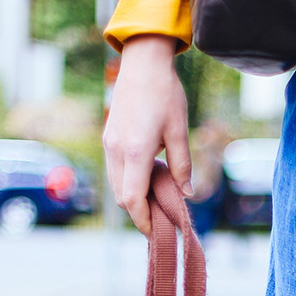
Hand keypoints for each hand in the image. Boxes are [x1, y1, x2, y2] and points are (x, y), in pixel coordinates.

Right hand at [102, 35, 191, 233]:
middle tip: (162, 218)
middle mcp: (116, 150)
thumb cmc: (165, 94)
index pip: (132, 199)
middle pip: (122, 197)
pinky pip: (116, 170)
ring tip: (158, 198)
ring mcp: (109, 144)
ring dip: (134, 197)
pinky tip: (149, 176)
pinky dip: (129, 181)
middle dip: (140, 212)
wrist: (142, 63)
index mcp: (135, 151)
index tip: (156, 232)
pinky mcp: (109, 138)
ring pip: (116, 185)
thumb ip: (182, 166)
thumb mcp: (180, 131)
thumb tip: (187, 194)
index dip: (143, 220)